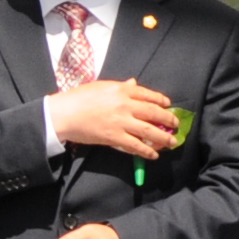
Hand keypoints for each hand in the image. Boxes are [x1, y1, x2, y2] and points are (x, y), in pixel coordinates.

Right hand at [50, 77, 182, 158]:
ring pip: (149, 131)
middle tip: (175, 124)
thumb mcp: (101, 86)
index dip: (161, 100)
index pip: (148, 94)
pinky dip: (146, 151)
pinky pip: (135, 145)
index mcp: (122, 90)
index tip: (168, 105)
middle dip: (167, 119)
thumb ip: (120, 87)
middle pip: (153, 113)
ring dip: (163, 138)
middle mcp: (125, 105)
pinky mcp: (114, 137)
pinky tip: (154, 154)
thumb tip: (134, 83)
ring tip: (172, 142)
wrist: (63, 113)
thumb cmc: (79, 98)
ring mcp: (121, 122)